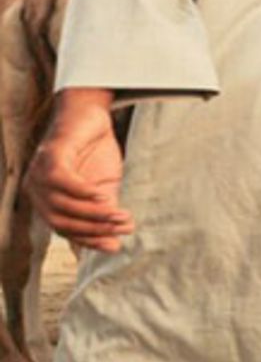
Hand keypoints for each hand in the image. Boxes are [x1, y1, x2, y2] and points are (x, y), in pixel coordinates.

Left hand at [29, 88, 133, 252]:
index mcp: (45, 201)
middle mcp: (36, 190)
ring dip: (94, 214)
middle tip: (124, 227)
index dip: (89, 240)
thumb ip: (101, 212)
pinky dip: (84, 192)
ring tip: (121, 215)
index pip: (63, 230)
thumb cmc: (95, 152)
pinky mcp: (50, 156)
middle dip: (94, 229)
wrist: (90, 115)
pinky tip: (104, 196)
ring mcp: (39, 174)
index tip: (115, 246)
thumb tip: (113, 244)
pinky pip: (64, 182)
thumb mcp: (101, 188)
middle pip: (61, 221)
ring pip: (63, 205)